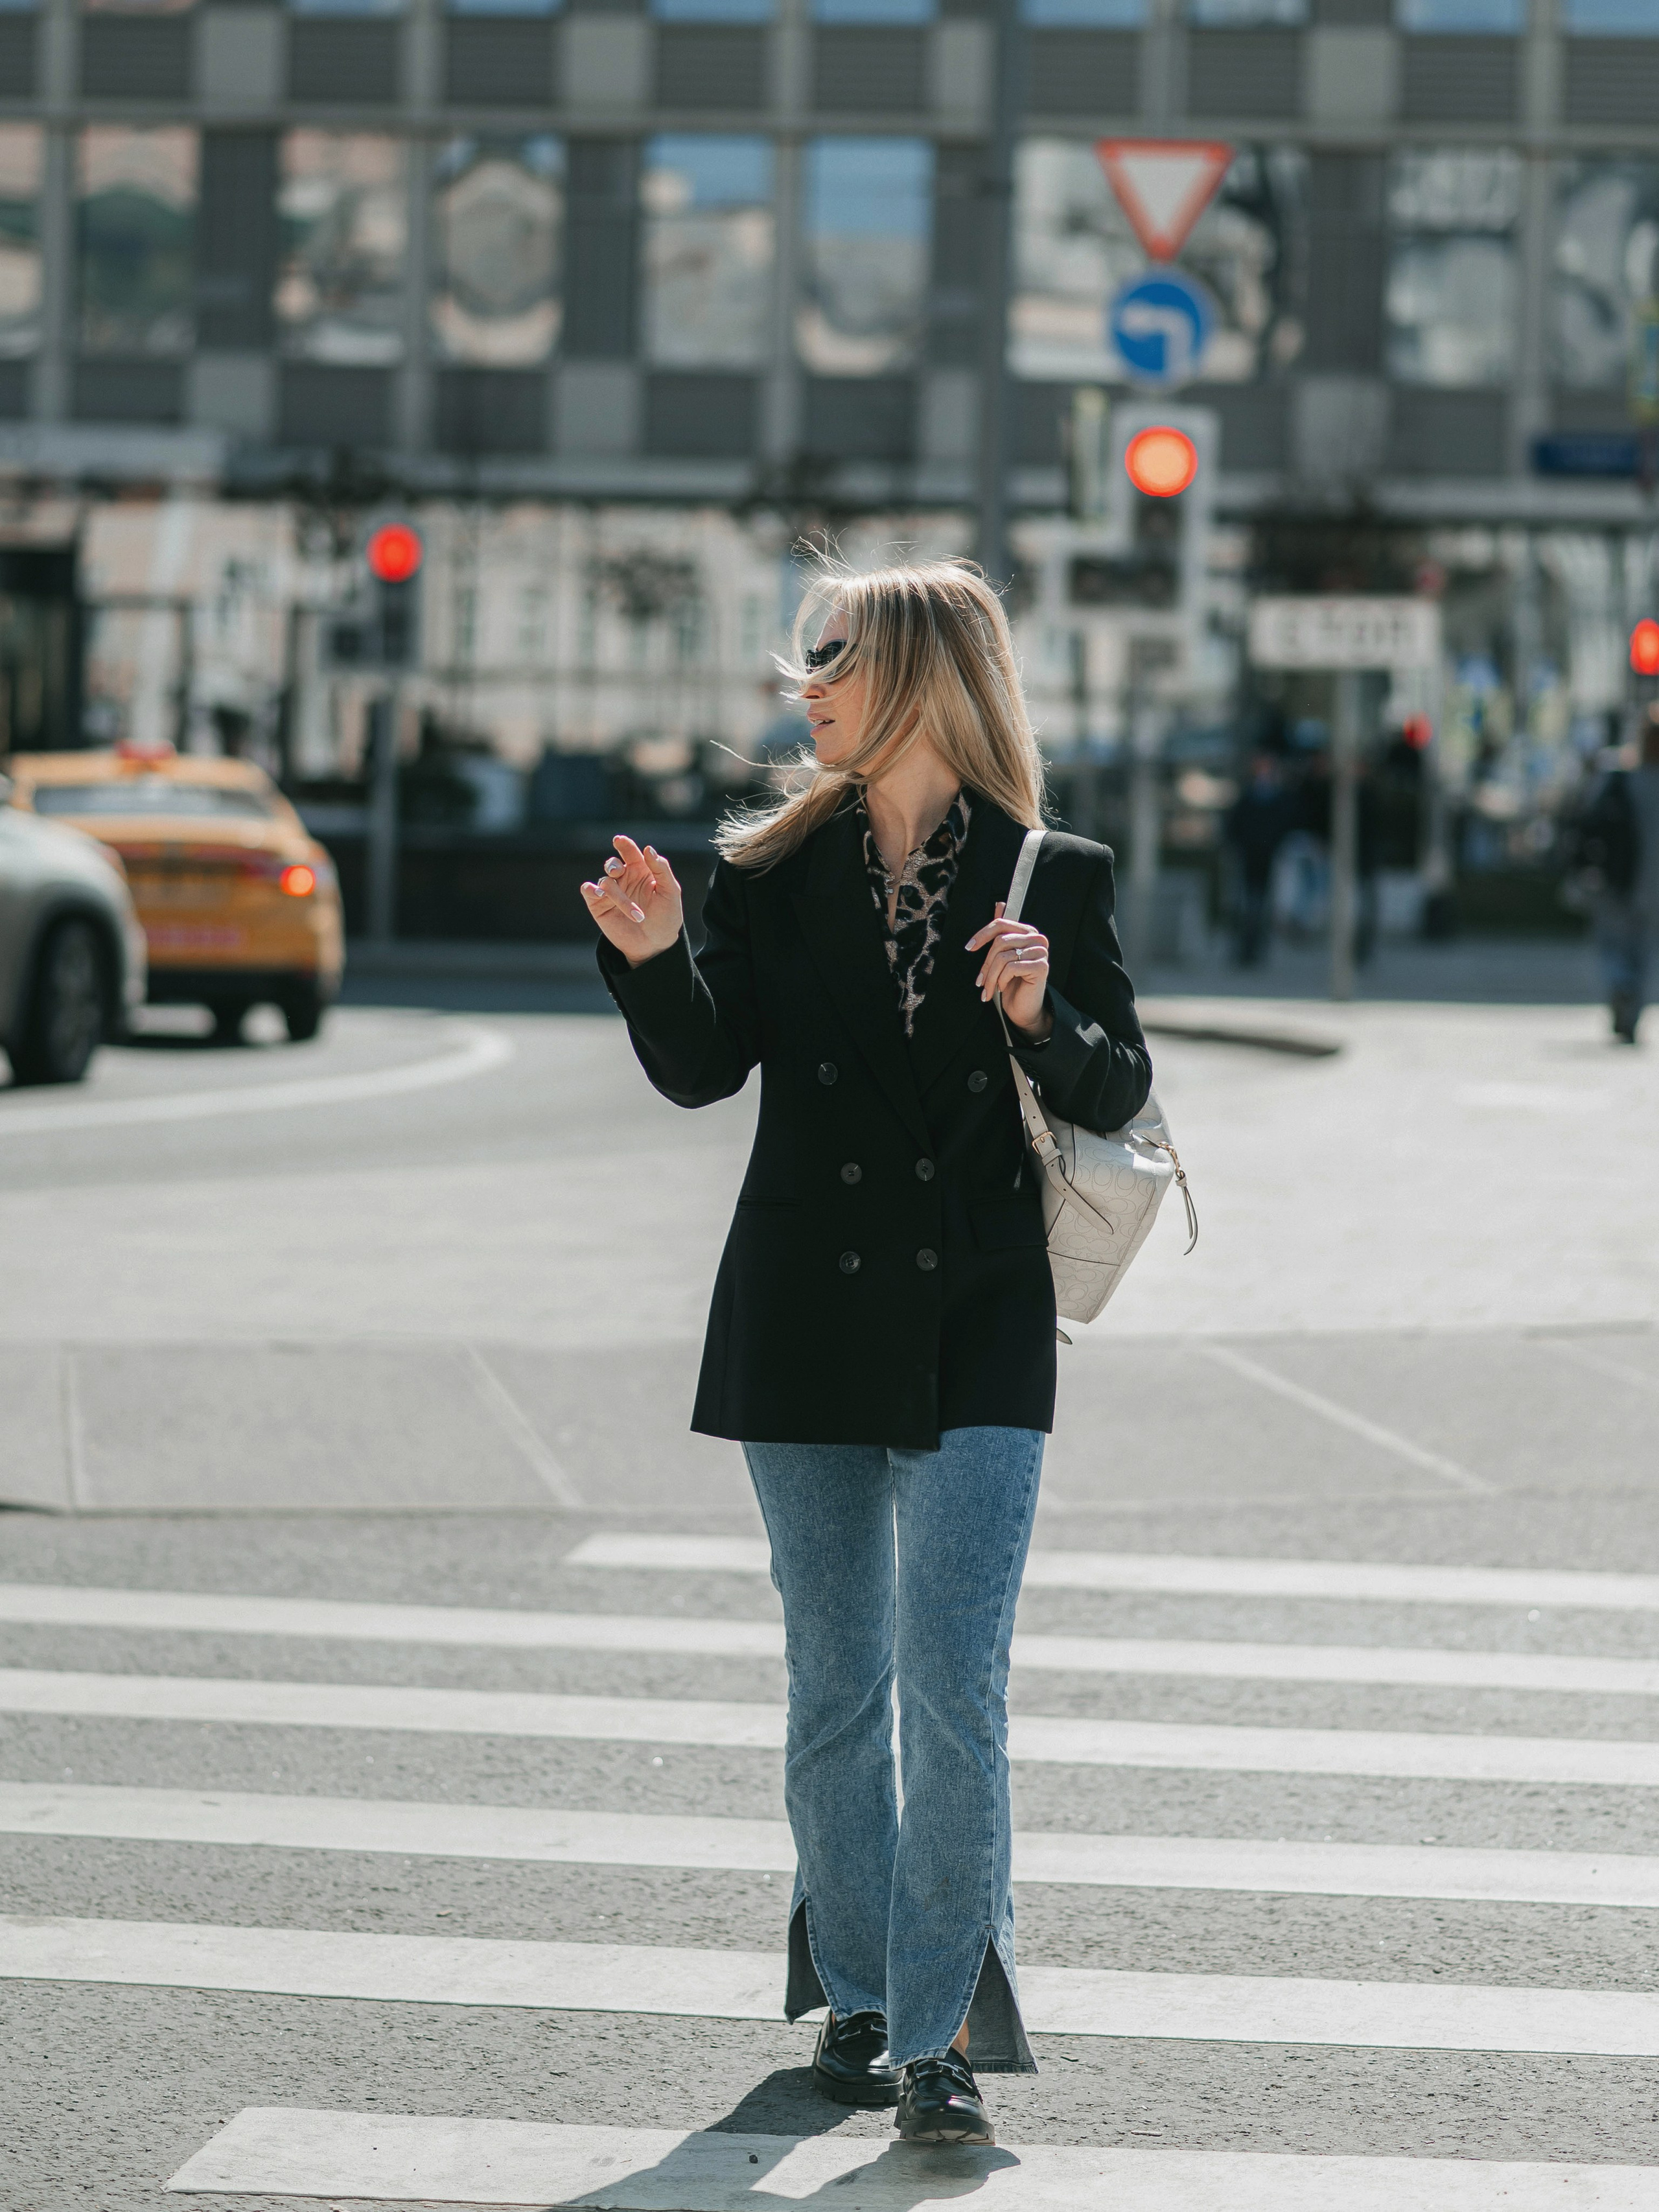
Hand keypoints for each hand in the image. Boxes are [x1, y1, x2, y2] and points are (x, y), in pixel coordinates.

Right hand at [580, 836, 683, 967]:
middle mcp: (624, 879)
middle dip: (613, 864)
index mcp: (641, 871)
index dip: (624, 844)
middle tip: (618, 870)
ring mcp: (610, 892)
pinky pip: (588, 890)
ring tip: (638, 915)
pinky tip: (599, 893)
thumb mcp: (670, 892)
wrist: (656, 945)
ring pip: (605, 881)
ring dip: (618, 896)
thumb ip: (661, 869)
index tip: (620, 840)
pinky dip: (590, 889)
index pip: (630, 852)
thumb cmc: (667, 917)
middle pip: (612, 863)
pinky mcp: (599, 906)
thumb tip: (648, 849)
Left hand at [967, 902, 1052, 1040]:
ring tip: (988, 989)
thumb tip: (999, 904)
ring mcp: (1041, 952)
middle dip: (985, 964)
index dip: (982, 934)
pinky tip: (1002, 988)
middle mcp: (1037, 939)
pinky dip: (1001, 980)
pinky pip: (1011, 967)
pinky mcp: (1042, 966)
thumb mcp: (1002, 956)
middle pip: (1000, 941)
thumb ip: (1002, 931)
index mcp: (1028, 932)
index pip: (1001, 924)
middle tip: (980, 981)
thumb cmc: (1012, 983)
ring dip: (990, 976)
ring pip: (1003, 956)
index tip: (969, 947)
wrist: (1024, 1009)